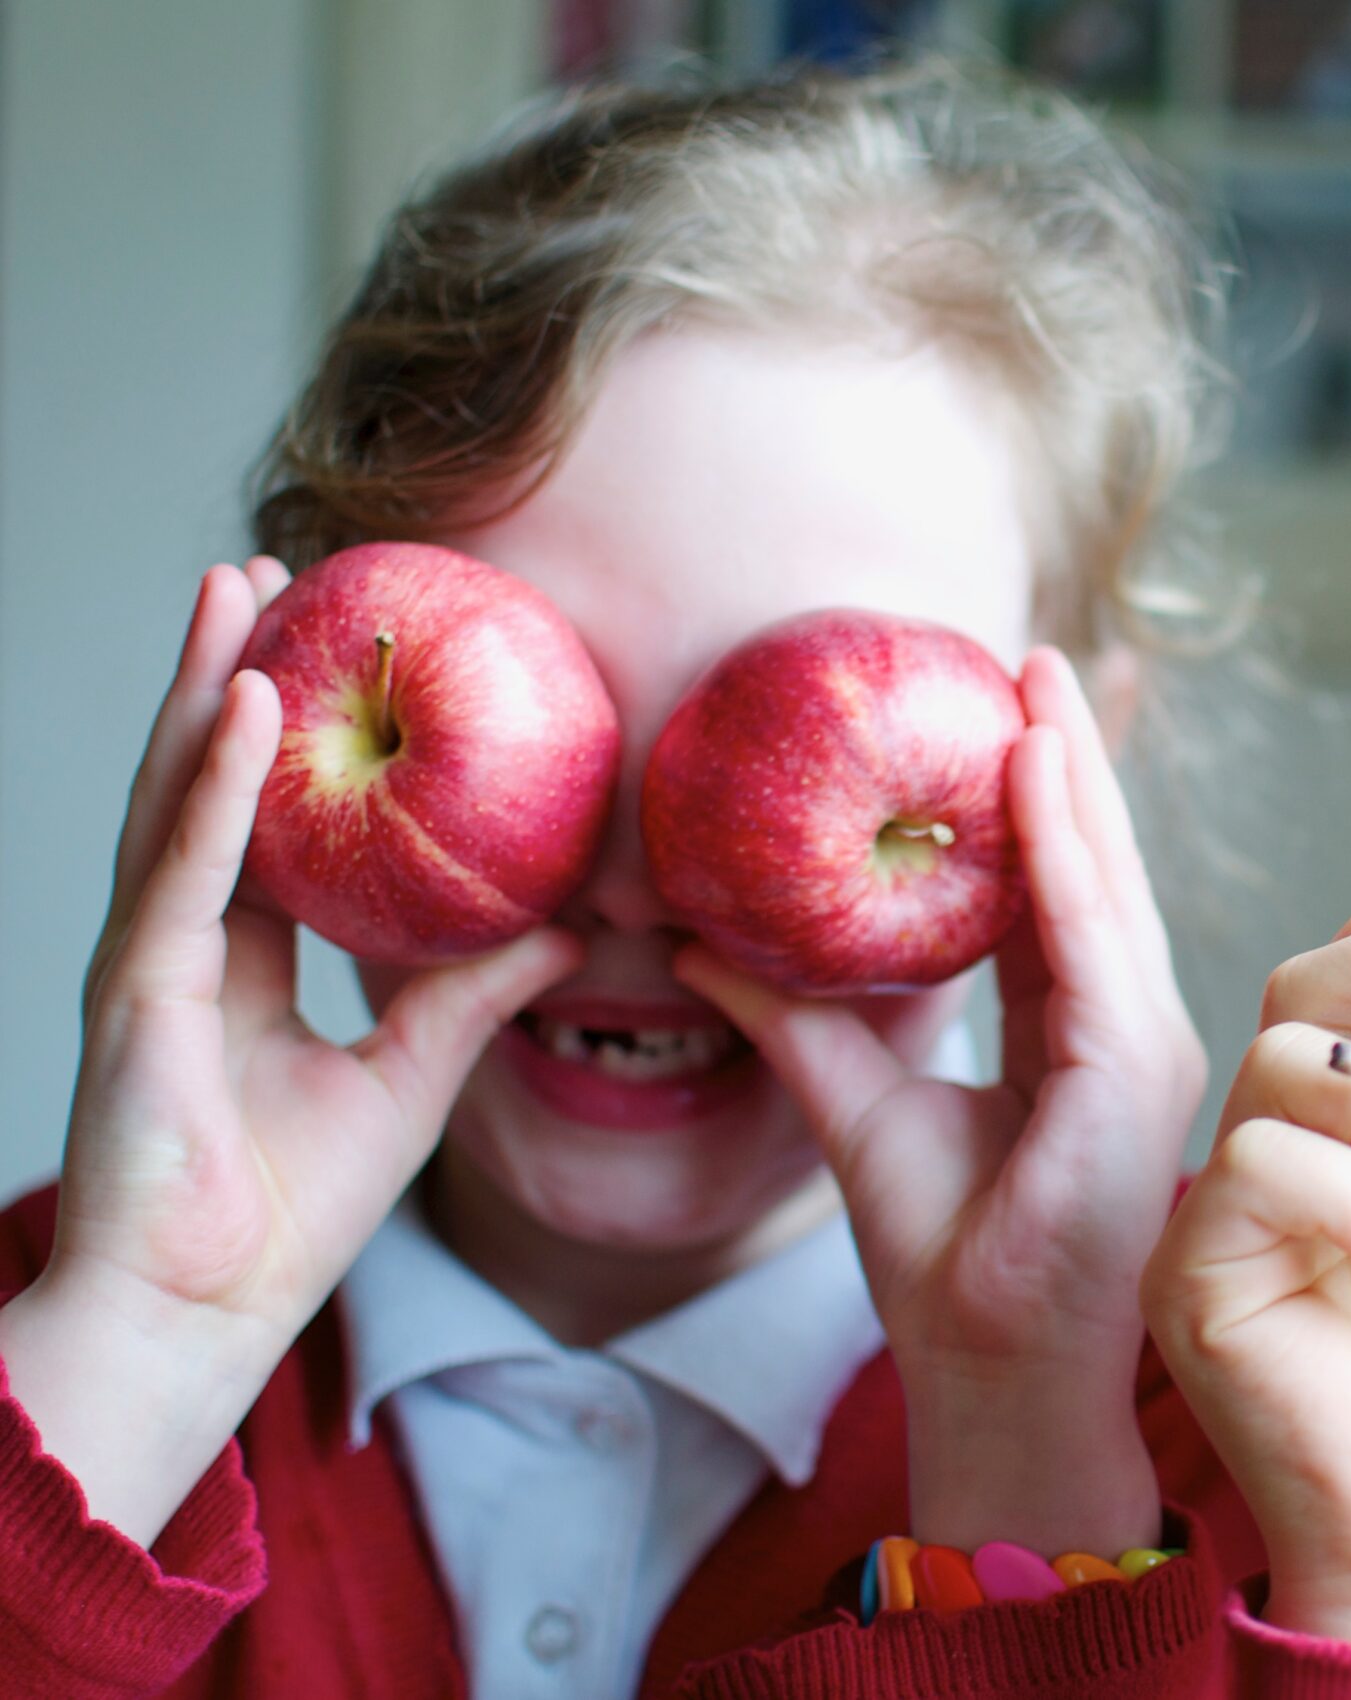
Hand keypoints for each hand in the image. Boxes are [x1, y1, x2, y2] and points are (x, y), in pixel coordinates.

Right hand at [0, 561, 578, 1543]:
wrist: (206, 1317)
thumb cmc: (291, 1218)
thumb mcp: (414, 1078)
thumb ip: (477, 993)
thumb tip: (573, 927)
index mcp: (236, 969)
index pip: (264, 829)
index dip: (289, 743)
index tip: (327, 654)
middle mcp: (183, 947)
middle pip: (209, 784)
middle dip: (230, 675)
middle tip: (269, 576)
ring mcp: (146, 961)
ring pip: (178, 795)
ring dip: (206, 685)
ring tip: (235, 585)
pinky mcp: (136, 990)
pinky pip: (185, 864)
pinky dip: (217, 780)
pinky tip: (244, 700)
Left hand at [677, 647, 1203, 1554]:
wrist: (993, 1378)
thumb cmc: (946, 1264)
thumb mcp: (854, 1112)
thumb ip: (794, 1022)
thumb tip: (691, 944)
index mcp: (1077, 1036)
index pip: (1054, 896)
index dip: (1030, 803)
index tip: (997, 711)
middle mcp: (1124, 1028)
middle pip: (1091, 870)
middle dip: (1062, 759)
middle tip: (1025, 656)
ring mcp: (1142, 1047)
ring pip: (1104, 884)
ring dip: (1069, 778)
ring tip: (1034, 683)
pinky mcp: (1131, 1071)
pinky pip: (1093, 936)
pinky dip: (1063, 852)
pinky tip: (1033, 772)